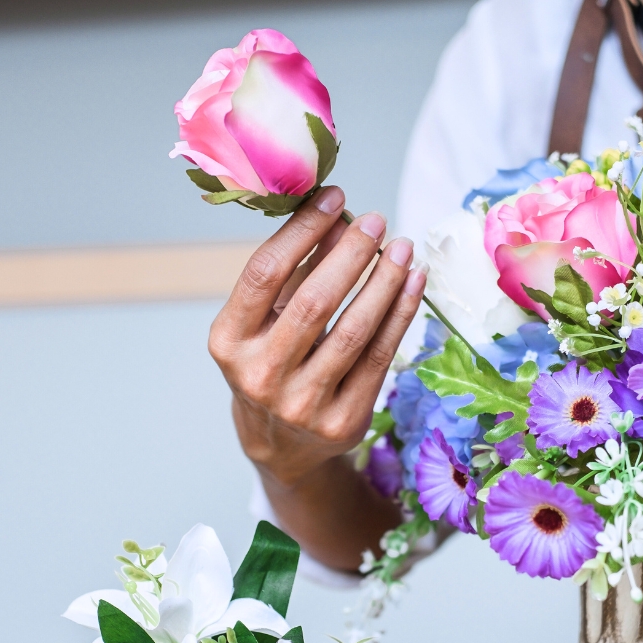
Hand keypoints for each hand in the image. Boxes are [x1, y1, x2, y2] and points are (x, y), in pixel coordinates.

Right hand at [209, 185, 424, 490]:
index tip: (334, 197)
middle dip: (351, 255)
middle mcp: (260, 375)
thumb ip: (297, 269)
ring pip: (354, 331)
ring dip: (385, 282)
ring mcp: (301, 404)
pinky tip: (413, 283)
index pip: (264, 274)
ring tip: (403, 248)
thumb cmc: (272, 364)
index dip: (302, 230)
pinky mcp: (341, 420)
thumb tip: (336, 216)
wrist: (281, 445)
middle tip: (377, 221)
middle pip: (314, 302)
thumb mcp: (267, 319)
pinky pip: (379, 357)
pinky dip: (400, 315)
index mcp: (229, 342)